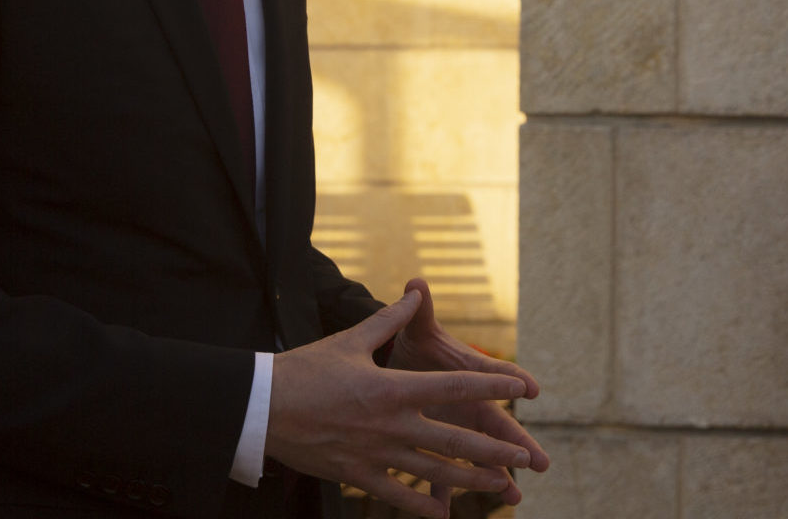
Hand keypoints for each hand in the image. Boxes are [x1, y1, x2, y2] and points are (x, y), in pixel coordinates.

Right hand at [267, 288, 529, 517]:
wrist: (261, 406)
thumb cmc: (305, 369)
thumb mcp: (350, 340)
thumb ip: (388, 321)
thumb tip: (413, 292)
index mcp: (394, 387)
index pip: (455, 387)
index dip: (491, 387)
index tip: (521, 389)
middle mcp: (390, 424)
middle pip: (454, 441)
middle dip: (493, 451)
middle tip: (525, 459)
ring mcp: (374, 454)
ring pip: (433, 472)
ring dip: (469, 481)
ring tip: (499, 487)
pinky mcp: (356, 474)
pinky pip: (396, 494)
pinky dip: (421, 505)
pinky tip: (443, 515)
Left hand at [385, 278, 549, 507]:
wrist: (401, 368)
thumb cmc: (416, 347)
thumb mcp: (418, 331)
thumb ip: (418, 310)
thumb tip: (416, 281)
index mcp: (472, 375)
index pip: (498, 375)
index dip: (513, 379)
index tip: (531, 389)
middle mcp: (472, 405)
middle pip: (500, 425)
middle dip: (519, 444)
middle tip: (540, 462)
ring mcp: (459, 429)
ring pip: (480, 456)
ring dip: (495, 476)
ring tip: (513, 497)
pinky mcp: (438, 446)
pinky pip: (443, 474)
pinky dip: (444, 493)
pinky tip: (448, 516)